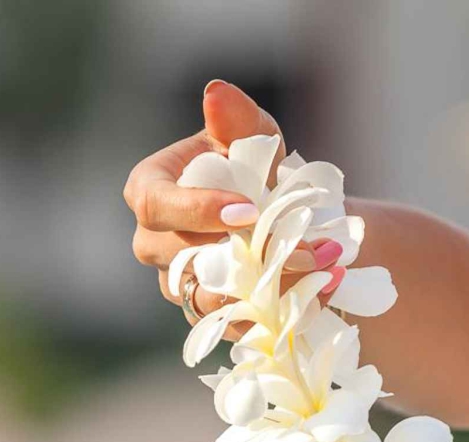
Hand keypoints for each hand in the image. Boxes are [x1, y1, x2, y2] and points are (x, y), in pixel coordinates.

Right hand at [124, 80, 343, 321]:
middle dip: (241, 253)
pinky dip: (273, 309)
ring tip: (317, 270)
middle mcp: (153, 242)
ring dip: (263, 286)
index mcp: (150, 189)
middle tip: (299, 246)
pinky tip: (316, 293)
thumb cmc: (258, 168)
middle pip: (177, 257)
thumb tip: (217, 92)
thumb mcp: (255, 137)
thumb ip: (238, 120)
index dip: (195, 211)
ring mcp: (176, 283)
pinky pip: (229, 321)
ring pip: (206, 296)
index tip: (247, 210)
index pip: (154, 204)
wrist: (287, 219)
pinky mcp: (206, 315)